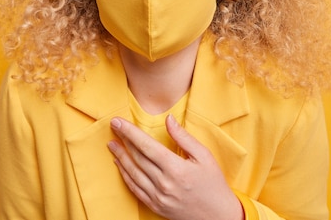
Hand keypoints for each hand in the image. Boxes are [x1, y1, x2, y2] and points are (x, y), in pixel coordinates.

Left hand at [107, 115, 243, 219]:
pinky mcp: (155, 206)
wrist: (218, 216)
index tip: (118, 121)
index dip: (130, 132)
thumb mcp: (204, 156)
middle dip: (123, 140)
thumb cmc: (213, 183)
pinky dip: (125, 175)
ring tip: (112, 144)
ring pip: (132, 173)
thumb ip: (184, 137)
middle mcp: (164, 183)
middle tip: (114, 126)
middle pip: (137, 158)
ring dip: (120, 157)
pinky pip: (134, 189)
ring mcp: (158, 196)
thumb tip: (168, 119)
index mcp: (176, 168)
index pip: (146, 146)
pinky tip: (120, 164)